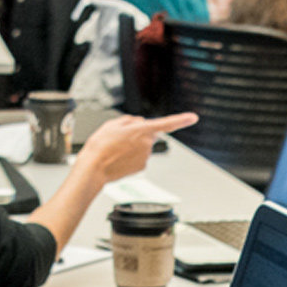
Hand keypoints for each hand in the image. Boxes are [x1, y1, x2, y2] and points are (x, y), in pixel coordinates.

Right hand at [73, 111, 196, 186]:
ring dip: (132, 146)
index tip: (193, 117)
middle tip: (120, 138)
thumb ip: (129, 120)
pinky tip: (118, 158)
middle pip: (148, 134)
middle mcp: (147, 144)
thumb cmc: (100, 147)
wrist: (94, 169)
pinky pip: (139, 157)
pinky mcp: (142, 167)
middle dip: (138, 134)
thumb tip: (138, 123)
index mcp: (142, 130)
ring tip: (116, 149)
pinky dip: (130, 157)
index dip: (182, 120)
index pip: (167, 123)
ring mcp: (145, 157)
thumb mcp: (112, 124)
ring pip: (142, 146)